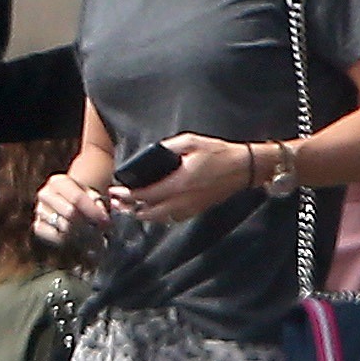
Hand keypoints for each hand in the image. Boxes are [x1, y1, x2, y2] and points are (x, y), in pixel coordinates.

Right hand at [31, 171, 109, 252]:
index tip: (106, 222)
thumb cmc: (83, 198)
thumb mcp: (91, 194)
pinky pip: (56, 237)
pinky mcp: (38, 226)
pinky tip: (81, 240)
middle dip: (90, 224)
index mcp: (58, 181)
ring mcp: (39, 210)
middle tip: (103, 232)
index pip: (77, 198)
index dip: (93, 212)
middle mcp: (45, 194)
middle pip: (70, 214)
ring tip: (96, 237)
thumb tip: (103, 216)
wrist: (66, 203)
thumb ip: (98, 202)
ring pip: (64, 228)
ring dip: (83, 235)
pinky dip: (70, 241)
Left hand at [106, 133, 250, 229]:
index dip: (128, 195)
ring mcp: (191, 207)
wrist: (243, 168)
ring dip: (143, 215)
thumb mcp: (190, 142)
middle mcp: (184, 200)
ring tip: (129, 209)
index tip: (115, 192)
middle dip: (131, 209)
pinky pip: (173, 218)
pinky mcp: (197, 210)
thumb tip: (150, 154)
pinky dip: (159, 216)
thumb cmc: (218, 152)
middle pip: (150, 212)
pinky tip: (152, 209)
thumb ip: (167, 148)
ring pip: (161, 218)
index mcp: (180, 182)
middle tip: (116, 204)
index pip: (147, 195)